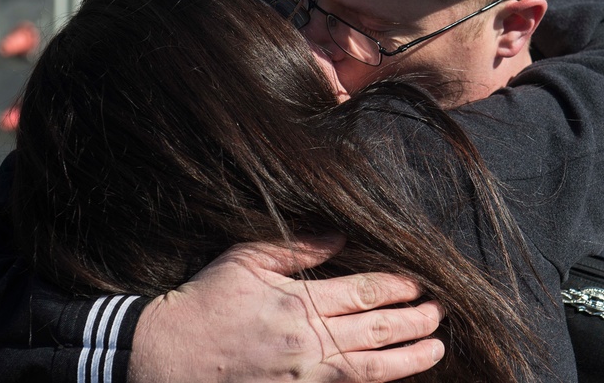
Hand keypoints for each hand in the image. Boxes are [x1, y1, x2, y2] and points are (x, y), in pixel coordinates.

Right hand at [130, 234, 443, 381]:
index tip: (422, 283)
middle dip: (416, 321)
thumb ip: (297, 247)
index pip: (366, 292)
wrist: (162, 357)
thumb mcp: (245, 260)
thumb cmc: (204, 303)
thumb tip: (340, 236)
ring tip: (436, 349)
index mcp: (298, 302)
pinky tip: (393, 379)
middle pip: (377, 330)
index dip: (400, 287)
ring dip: (408, 359)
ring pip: (369, 369)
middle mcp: (307, 342)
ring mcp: (302, 377)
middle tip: (441, 313)